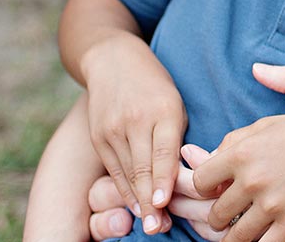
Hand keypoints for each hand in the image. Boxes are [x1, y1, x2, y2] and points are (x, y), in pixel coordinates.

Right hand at [80, 32, 186, 232]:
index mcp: (163, 109)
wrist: (113, 60)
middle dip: (150, 201)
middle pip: (142, 167)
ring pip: (126, 172)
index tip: (164, 203)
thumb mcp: (176, 102)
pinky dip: (124, 189)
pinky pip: (113, 168)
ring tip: (150, 224)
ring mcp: (113, 129)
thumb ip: (178, 135)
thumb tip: (186, 173)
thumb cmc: (156, 84)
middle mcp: (135, 120)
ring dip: (137, 201)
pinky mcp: (98, 136)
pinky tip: (134, 206)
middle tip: (159, 227)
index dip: (162, 179)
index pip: (163, 151)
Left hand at [193, 114, 284, 241]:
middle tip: (229, 216)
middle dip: (220, 217)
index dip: (205, 189)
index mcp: (242, 152)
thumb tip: (204, 155)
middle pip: (216, 213)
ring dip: (235, 237)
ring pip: (234, 236)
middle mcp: (253, 179)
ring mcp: (272, 205)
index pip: (200, 181)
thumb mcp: (272, 124)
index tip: (217, 191)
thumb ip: (236, 138)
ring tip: (243, 232)